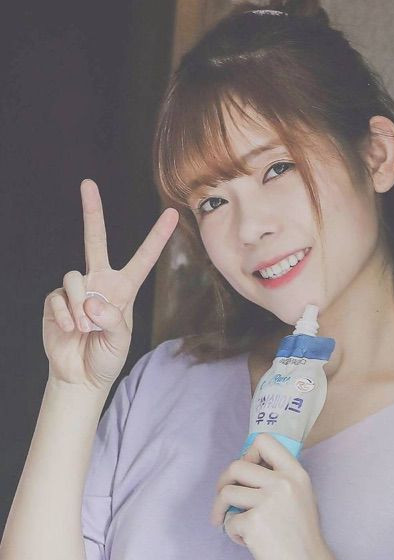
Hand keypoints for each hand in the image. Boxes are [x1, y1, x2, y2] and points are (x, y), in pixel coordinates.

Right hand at [43, 178, 178, 391]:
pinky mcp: (55, 301)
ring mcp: (76, 290)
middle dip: (92, 212)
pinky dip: (64, 315)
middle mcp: (99, 282)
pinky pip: (57, 297)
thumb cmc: (107, 356)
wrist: (80, 375)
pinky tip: (70, 329)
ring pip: (73, 277)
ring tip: (85, 328)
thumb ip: (112, 320)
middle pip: (95, 240)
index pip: (143, 258)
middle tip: (88, 183)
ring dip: (79, 307)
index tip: (172, 213)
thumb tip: (92, 301)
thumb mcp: (119, 341)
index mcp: (124, 288)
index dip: (157, 236)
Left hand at [211, 433, 330, 559]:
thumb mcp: (301, 493)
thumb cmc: (302, 532)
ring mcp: (267, 502)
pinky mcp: (254, 524)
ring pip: (226, 492)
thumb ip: (280, 478)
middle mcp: (282, 482)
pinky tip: (246, 540)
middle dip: (223, 481)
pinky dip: (232, 532)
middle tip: (224, 496)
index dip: (248, 453)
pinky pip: (228, 521)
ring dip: (222, 509)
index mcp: (295, 472)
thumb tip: (248, 468)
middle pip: (236, 466)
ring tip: (231, 522)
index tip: (246, 472)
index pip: (264, 441)